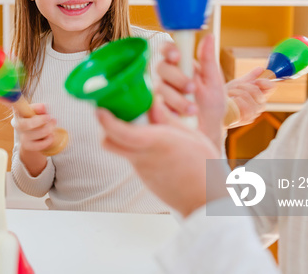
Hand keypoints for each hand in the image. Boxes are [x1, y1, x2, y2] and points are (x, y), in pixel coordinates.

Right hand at [13, 103, 55, 175]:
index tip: (44, 108)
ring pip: (35, 134)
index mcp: (19, 113)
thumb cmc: (36, 122)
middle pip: (26, 124)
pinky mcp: (27, 146)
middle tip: (52, 119)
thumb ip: (40, 109)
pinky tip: (51, 136)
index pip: (19, 109)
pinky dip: (48, 140)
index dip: (32, 109)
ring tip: (53, 127)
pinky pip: (39, 144)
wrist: (33, 138)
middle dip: (41, 121)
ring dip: (47, 130)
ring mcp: (22, 137)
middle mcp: (18, 125)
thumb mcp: (38, 113)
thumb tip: (43, 106)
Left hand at [97, 100, 226, 217]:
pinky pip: (134, 158)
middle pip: (109, 142)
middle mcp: (144, 157)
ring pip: (122, 149)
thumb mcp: (191, 136)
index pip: (120, 132)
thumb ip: (167, 119)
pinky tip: (154, 143)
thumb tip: (152, 104)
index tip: (99, 109)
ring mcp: (142, 171)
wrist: (208, 203)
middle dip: (106, 127)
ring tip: (142, 125)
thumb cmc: (205, 167)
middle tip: (113, 112)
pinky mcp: (146, 179)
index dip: (106, 120)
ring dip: (123, 136)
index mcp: (157, 143)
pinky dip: (136, 148)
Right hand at [154, 35, 227, 147]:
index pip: (168, 50)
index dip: (168, 50)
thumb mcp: (214, 83)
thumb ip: (209, 60)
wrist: (208, 134)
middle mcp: (166, 78)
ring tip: (192, 110)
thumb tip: (209, 36)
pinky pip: (151, 106)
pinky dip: (164, 111)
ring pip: (158, 88)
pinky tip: (177, 117)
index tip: (176, 55)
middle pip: (161, 68)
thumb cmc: (211, 107)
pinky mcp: (153, 110)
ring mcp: (158, 94)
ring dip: (176, 99)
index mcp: (180, 66)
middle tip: (191, 88)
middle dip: (177, 78)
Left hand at [225, 68, 276, 126]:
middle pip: (258, 92)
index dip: (265, 82)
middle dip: (244, 86)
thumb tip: (261, 68)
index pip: (271, 87)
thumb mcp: (238, 84)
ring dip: (237, 93)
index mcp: (260, 95)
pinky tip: (232, 101)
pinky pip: (246, 108)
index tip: (256, 80)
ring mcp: (254, 113)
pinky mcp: (247, 119)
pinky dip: (237, 102)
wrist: (217, 108)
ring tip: (230, 93)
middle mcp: (260, 104)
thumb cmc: (229, 96)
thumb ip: (250, 77)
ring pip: (250, 98)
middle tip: (235, 87)